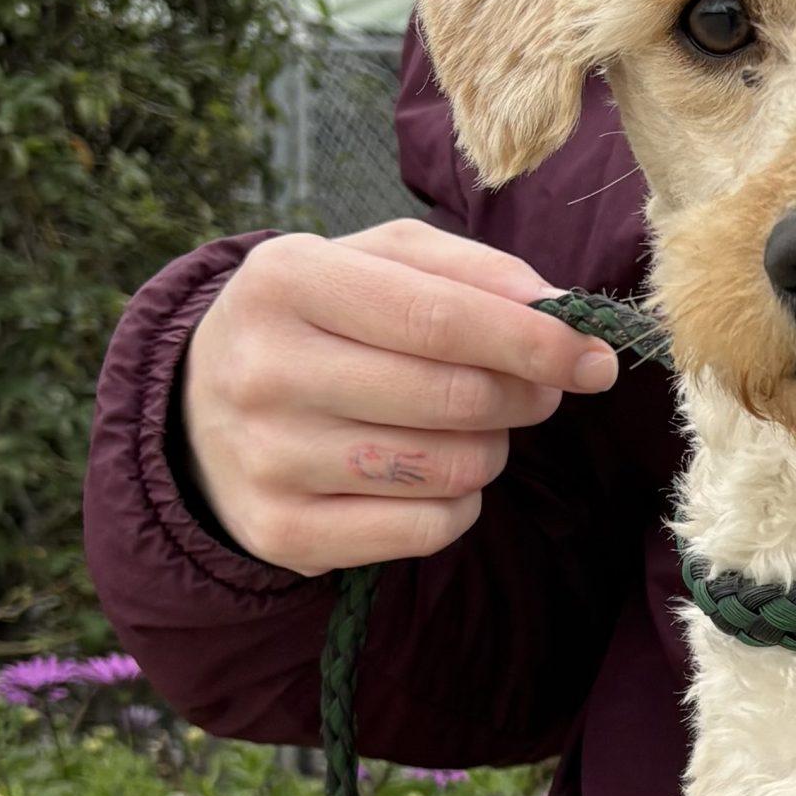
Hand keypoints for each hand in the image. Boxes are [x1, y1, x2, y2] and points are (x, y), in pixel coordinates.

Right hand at [180, 219, 619, 576]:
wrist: (201, 406)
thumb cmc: (322, 322)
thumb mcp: (377, 264)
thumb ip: (471, 270)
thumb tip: (558, 310)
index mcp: (287, 280)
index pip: (441, 318)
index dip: (535, 342)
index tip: (593, 357)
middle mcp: (265, 369)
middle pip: (456, 397)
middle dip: (522, 396)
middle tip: (535, 390)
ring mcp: (268, 457)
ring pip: (450, 468)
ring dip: (489, 449)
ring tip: (465, 427)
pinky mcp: (283, 531)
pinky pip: (428, 529)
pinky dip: (458, 505)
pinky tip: (429, 477)